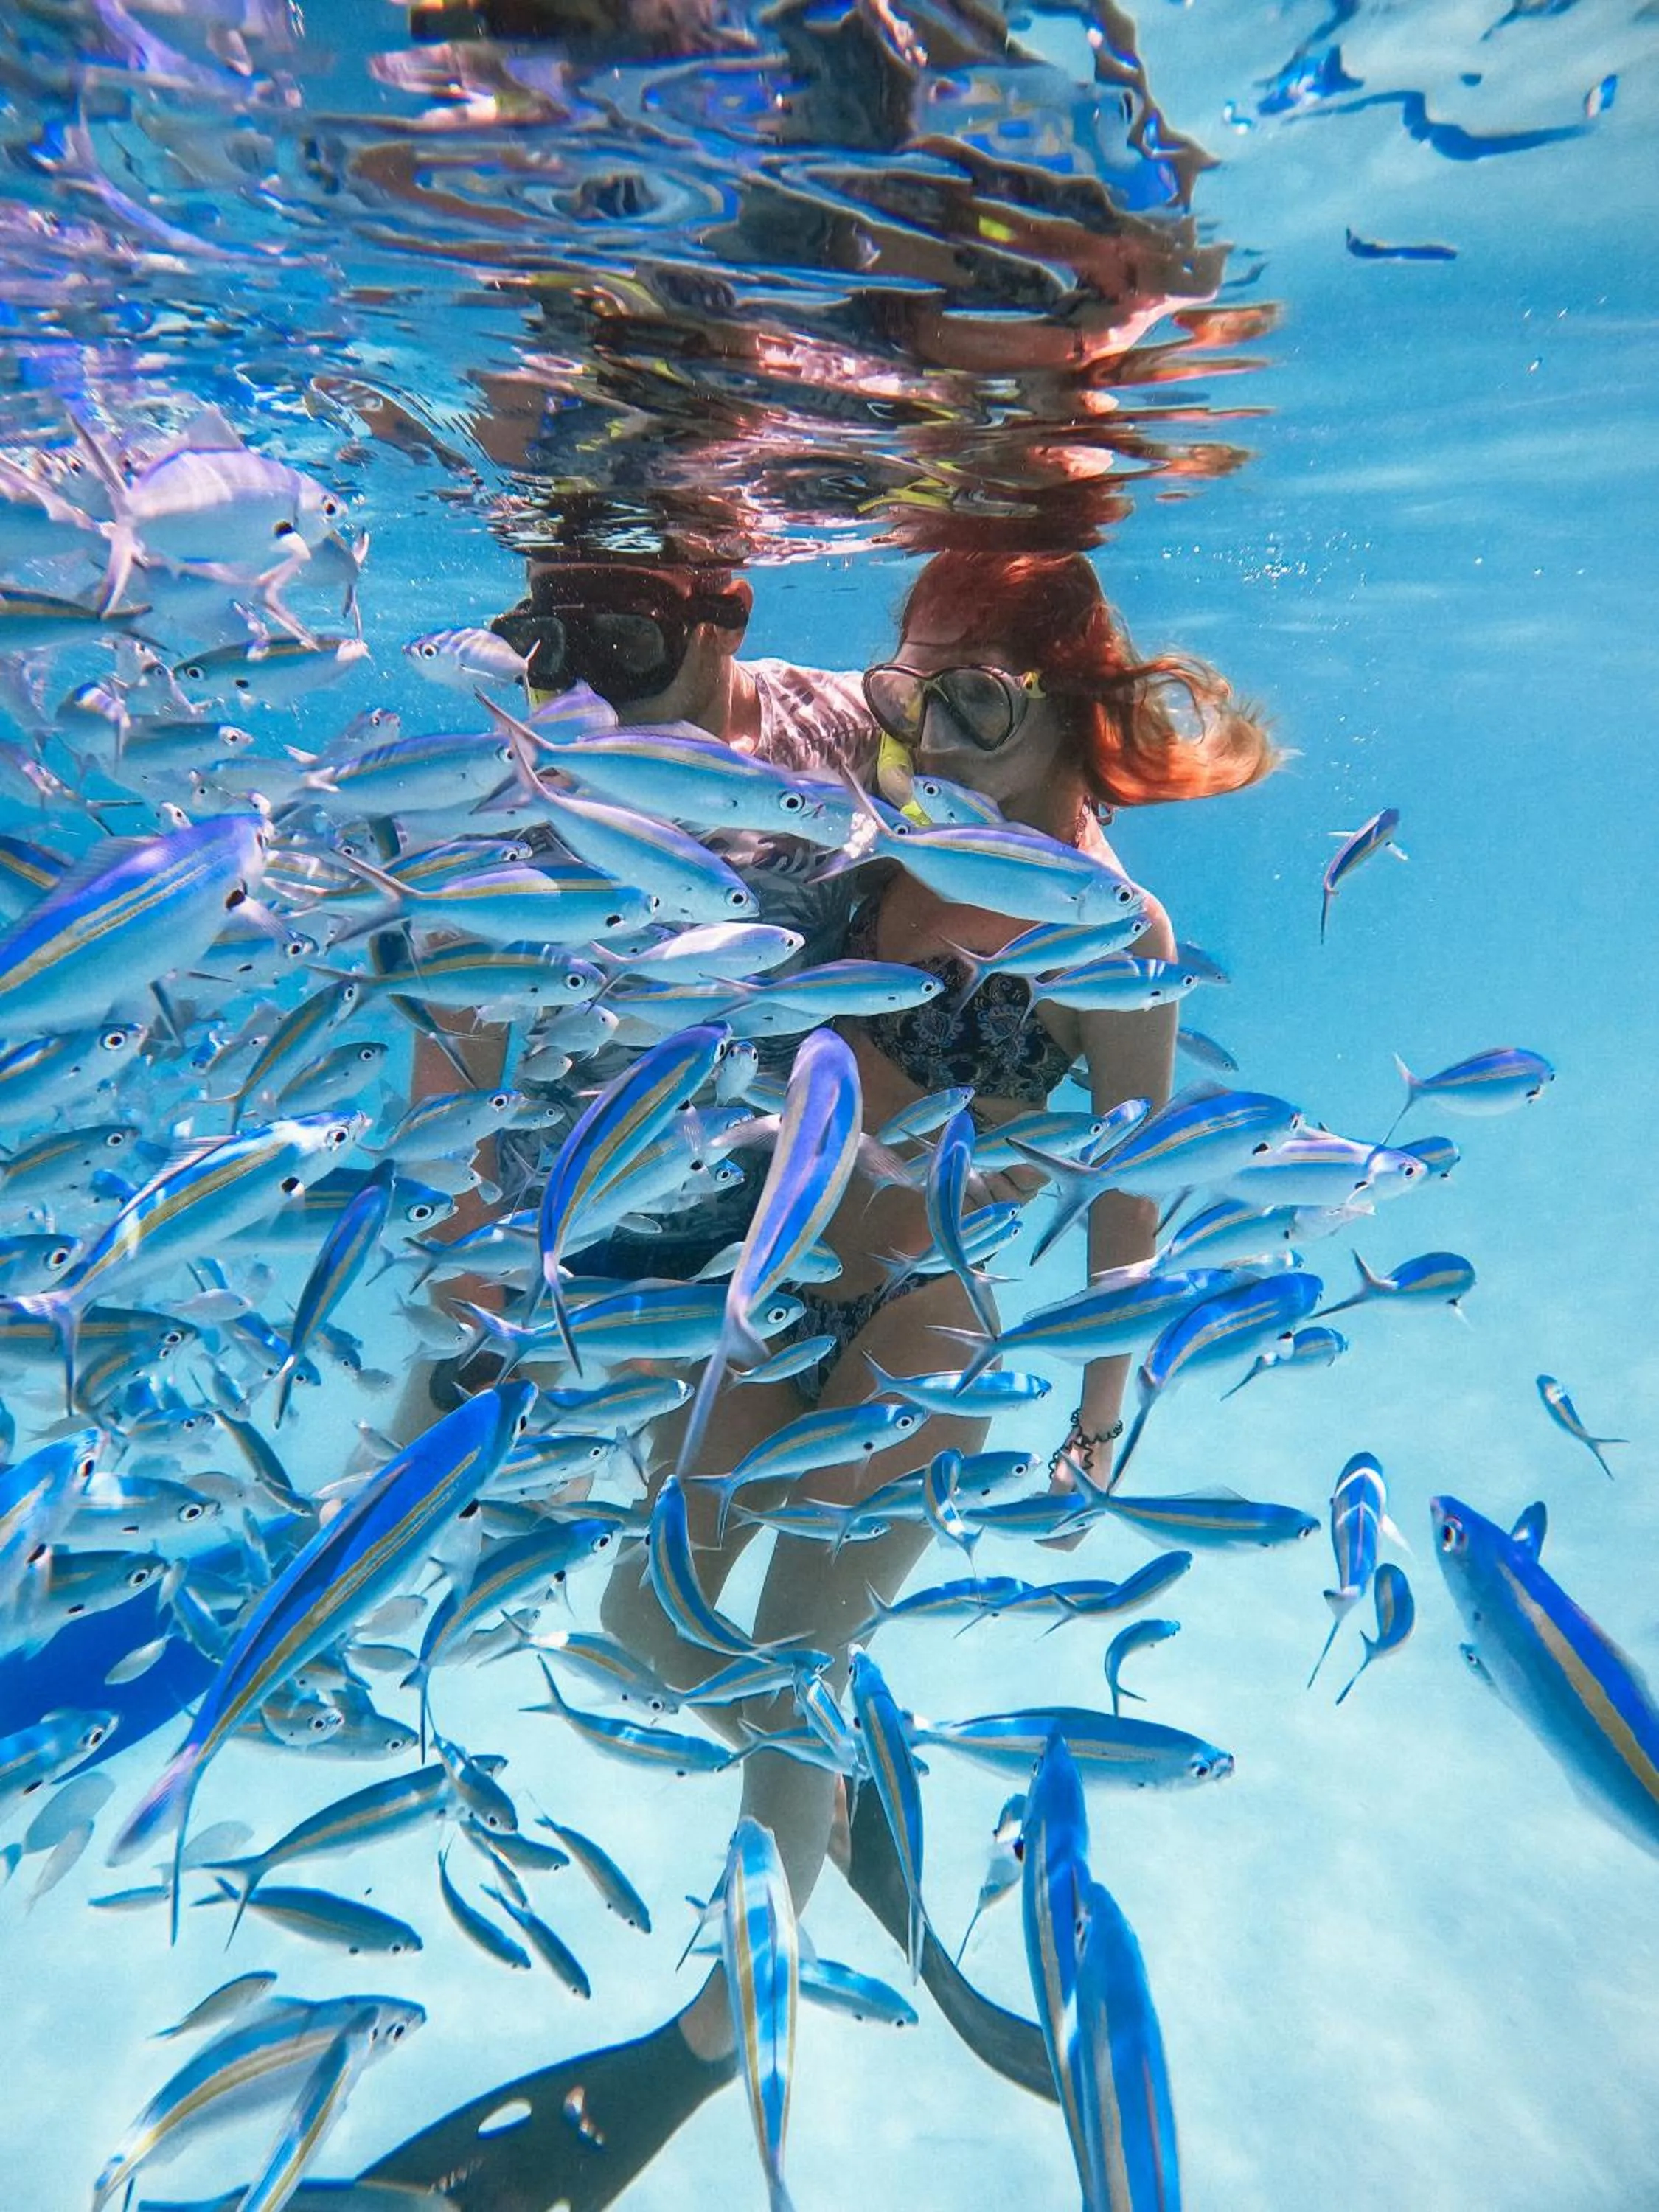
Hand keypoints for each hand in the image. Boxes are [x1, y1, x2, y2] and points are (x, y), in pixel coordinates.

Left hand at [1039, 1414, 1120, 1550]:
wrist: (1096, 1428)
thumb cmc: (1085, 1447)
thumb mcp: (1069, 1470)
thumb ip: (1058, 1490)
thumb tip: (1043, 1508)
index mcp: (1094, 1509)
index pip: (1071, 1540)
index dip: (1050, 1542)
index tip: (1033, 1535)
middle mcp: (1091, 1509)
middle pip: (1065, 1532)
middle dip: (1044, 1526)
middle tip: (1026, 1519)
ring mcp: (1086, 1500)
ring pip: (1062, 1518)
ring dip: (1045, 1514)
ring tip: (1030, 1502)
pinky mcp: (1079, 1491)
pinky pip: (1062, 1506)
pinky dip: (1049, 1504)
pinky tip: (1037, 1495)